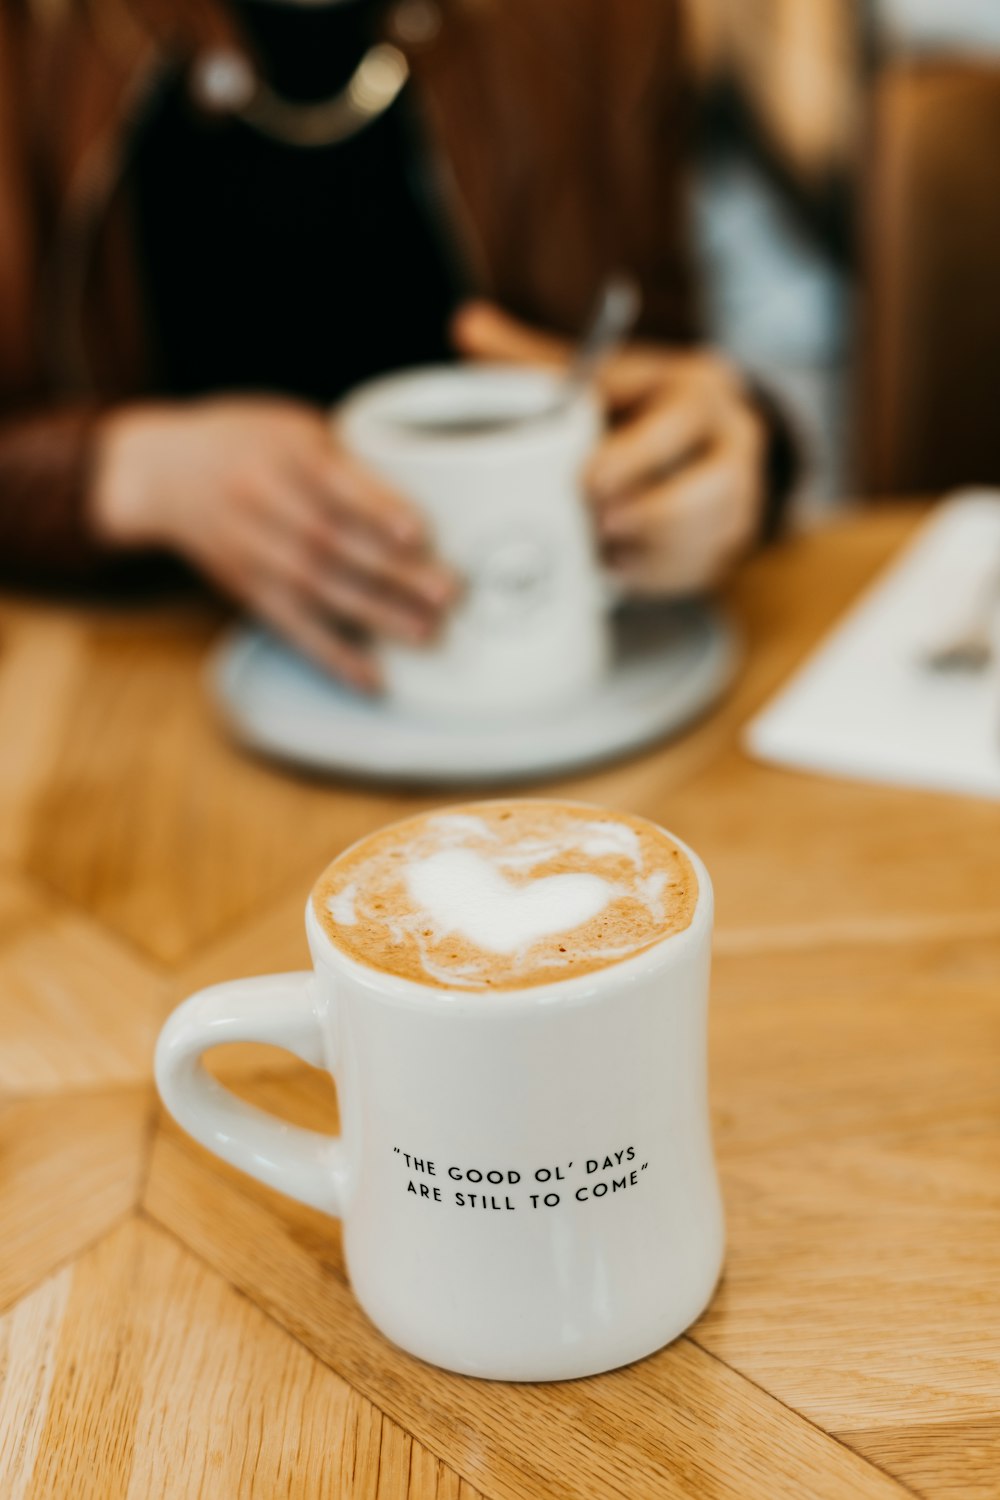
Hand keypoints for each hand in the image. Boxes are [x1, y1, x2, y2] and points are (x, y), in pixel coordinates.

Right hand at [91, 398, 457, 688]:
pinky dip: (334, 656)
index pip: (333, 484)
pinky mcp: (248, 591)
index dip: (376, 510)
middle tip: (447, 592)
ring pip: (318, 591)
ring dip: (376, 617)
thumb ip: (344, 459)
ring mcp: (254, 552)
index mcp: (282, 453)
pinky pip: (293, 629)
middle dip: (393, 573)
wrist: (162, 472)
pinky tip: (372, 678)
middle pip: (332, 544)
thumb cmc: (245, 442)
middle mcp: (264, 504)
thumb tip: (424, 495)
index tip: (419, 532)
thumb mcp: (291, 424)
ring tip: (426, 633)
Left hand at [452, 302, 767, 595]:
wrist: (706, 440)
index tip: (586, 482)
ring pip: (702, 536)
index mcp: (699, 391)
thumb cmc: (638, 405)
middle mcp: (734, 444)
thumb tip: (465, 326)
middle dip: (646, 513)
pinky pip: (695, 570)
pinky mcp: (729, 544)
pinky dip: (650, 575)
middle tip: (595, 522)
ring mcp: (740, 499)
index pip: (676, 423)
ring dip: (646, 549)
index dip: (631, 457)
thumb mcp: (597, 375)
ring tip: (599, 547)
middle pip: (705, 490)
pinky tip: (615, 568)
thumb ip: (536, 360)